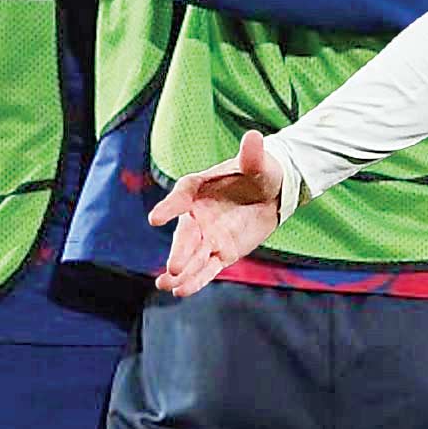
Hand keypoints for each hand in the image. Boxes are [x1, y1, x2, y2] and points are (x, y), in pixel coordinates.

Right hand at [149, 127, 298, 294]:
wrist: (271, 193)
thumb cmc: (258, 173)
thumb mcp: (257, 163)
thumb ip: (252, 155)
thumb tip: (255, 137)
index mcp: (198, 188)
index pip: (182, 196)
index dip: (169, 207)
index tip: (156, 219)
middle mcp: (197, 214)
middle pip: (185, 234)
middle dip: (180, 250)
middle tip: (173, 266)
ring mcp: (208, 236)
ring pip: (192, 256)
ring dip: (181, 271)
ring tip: (167, 284)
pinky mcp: (222, 252)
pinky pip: (207, 268)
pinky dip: (195, 280)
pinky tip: (179, 291)